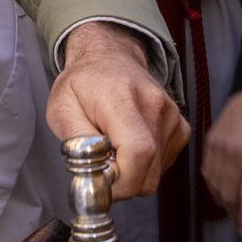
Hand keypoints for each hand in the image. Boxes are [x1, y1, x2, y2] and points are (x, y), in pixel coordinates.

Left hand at [47, 22, 186, 200]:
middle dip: (123, 183)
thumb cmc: (82, 84)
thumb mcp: (61, 109)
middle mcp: (154, 105)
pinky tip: (128, 145)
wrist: (109, 57)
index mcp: (122, 99)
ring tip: (113, 148)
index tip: (101, 183)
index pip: (138, 152)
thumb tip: (96, 174)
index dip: (121, 181)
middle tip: (101, 167)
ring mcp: (172, 116)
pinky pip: (164, 164)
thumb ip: (77, 142)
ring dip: (132, 173)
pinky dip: (145, 165)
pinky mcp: (180, 126)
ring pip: (156, 173)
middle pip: (150, 172)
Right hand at [202, 86, 241, 238]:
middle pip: (228, 195)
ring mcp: (218, 146)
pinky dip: (213, 186)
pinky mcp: (209, 141)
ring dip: (223, 202)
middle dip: (235, 214)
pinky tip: (223, 190)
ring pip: (214, 186)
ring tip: (234, 209)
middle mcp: (235, 153)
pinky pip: (206, 172)